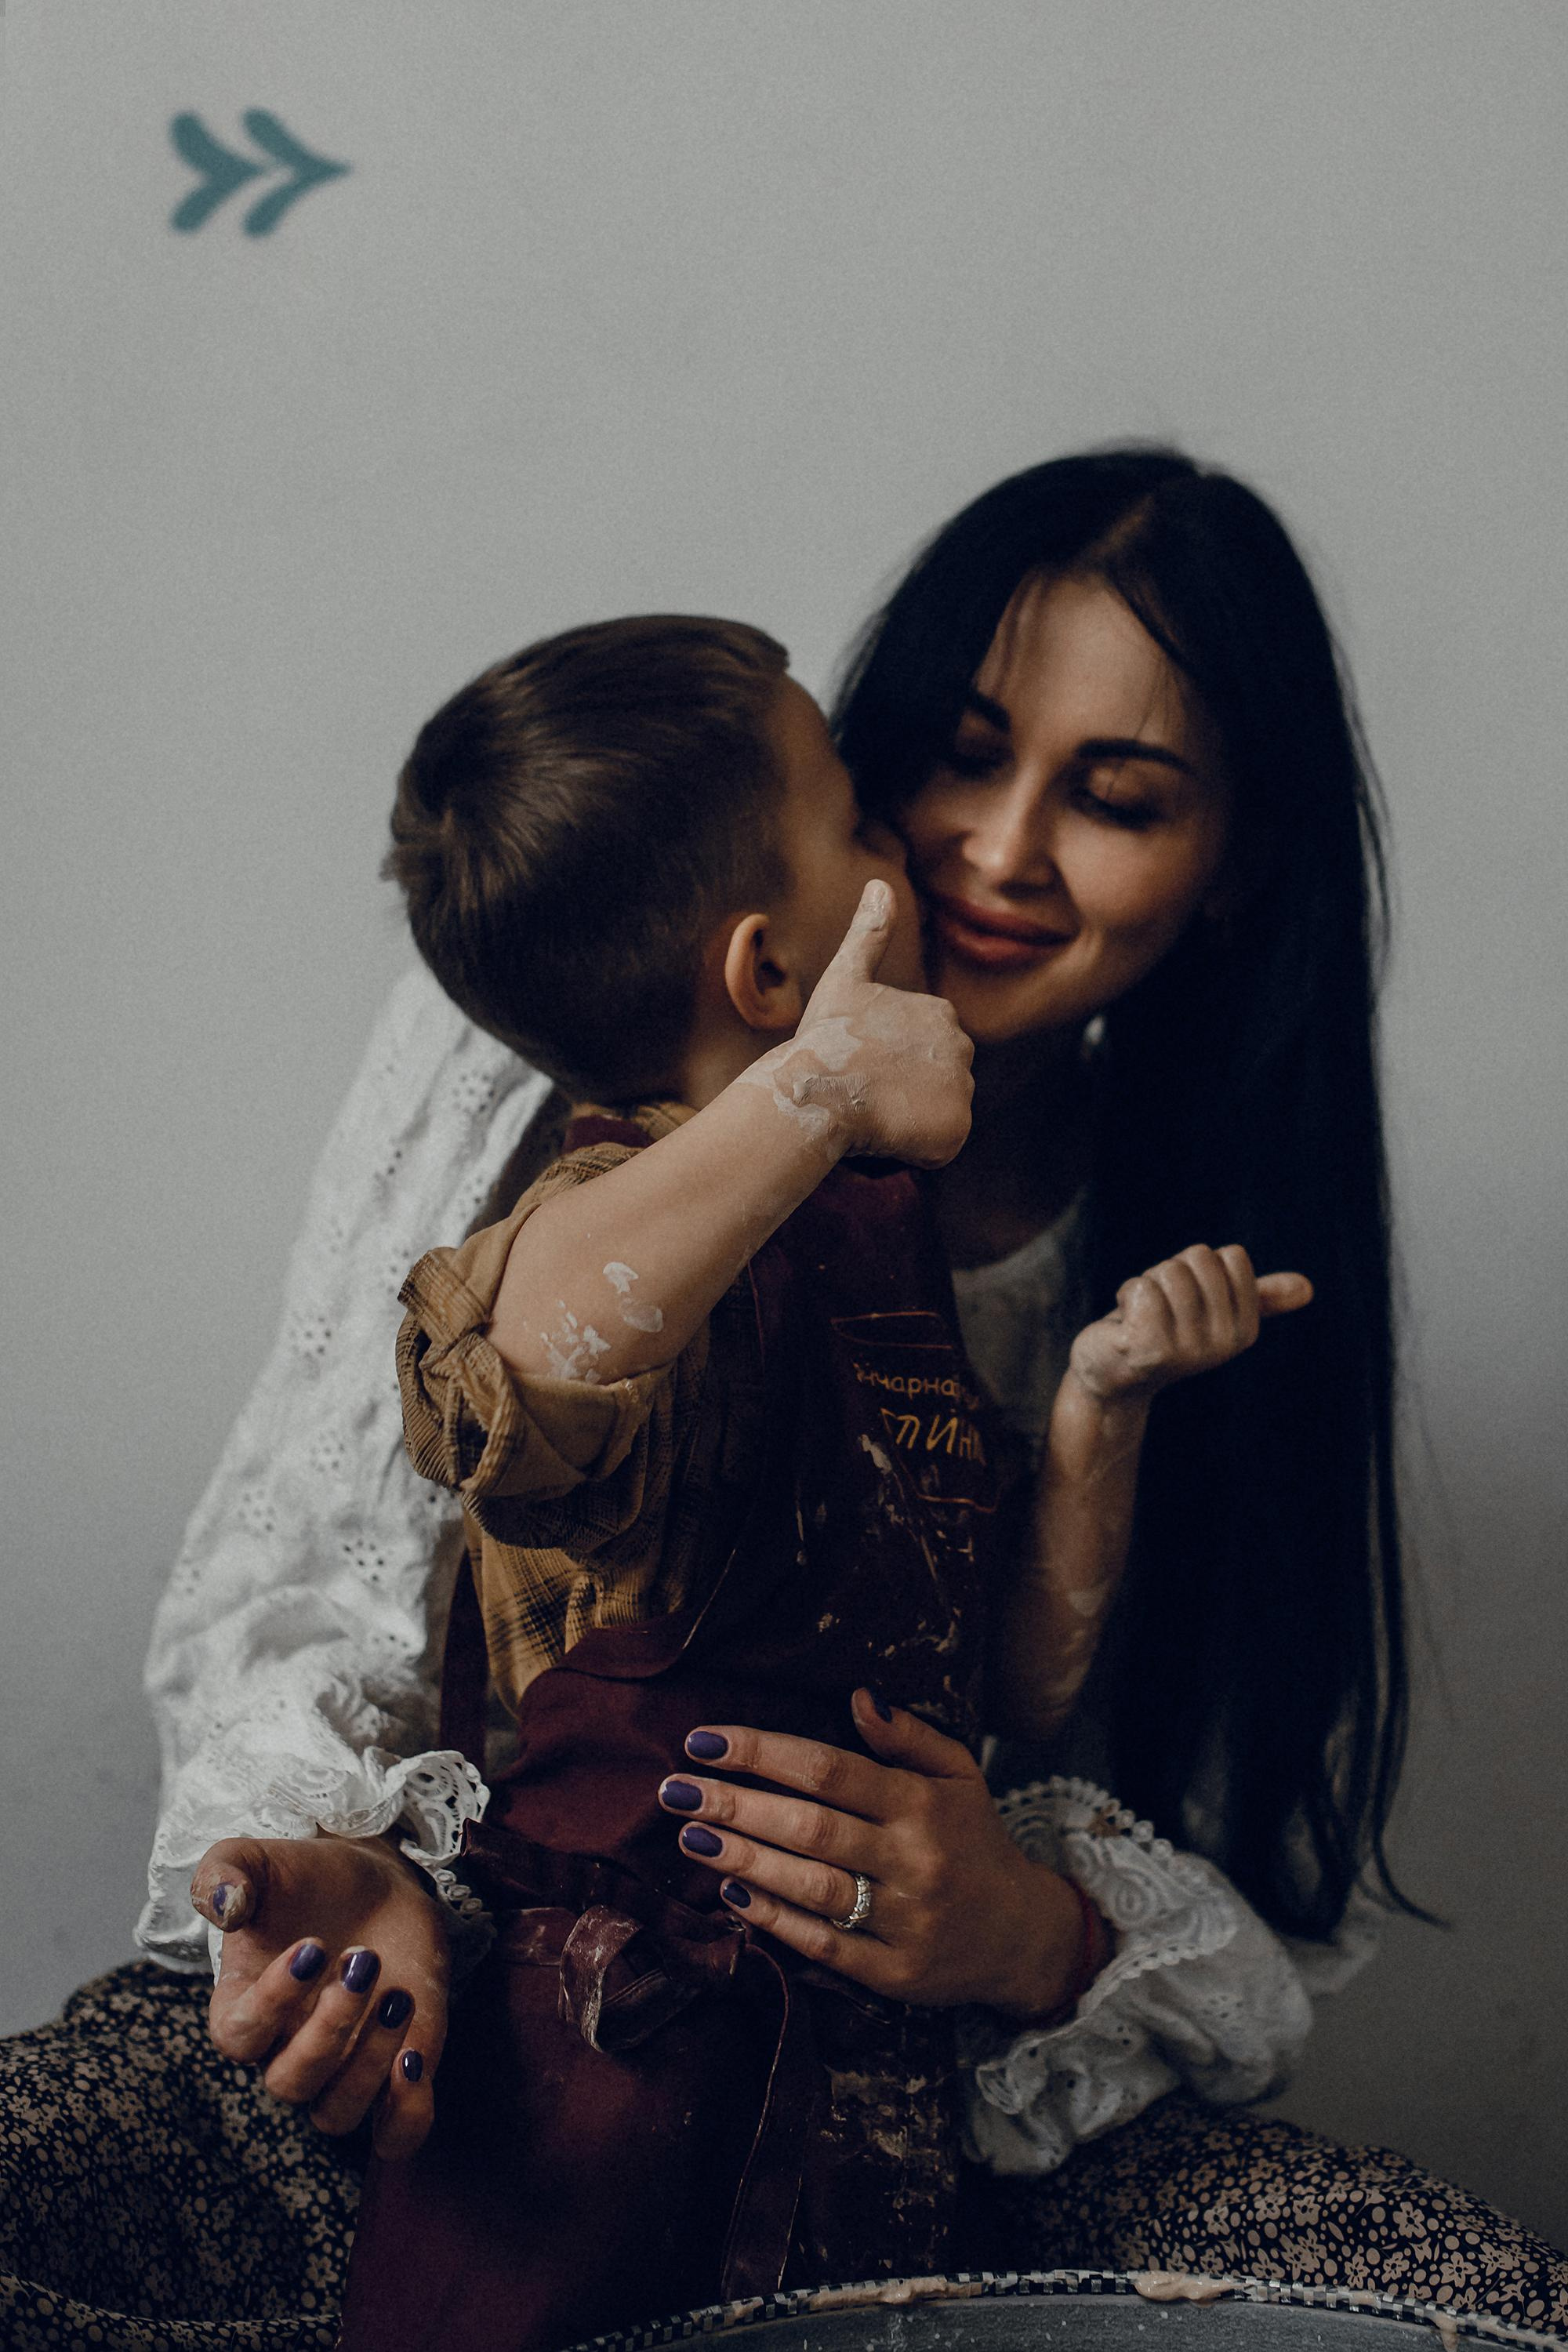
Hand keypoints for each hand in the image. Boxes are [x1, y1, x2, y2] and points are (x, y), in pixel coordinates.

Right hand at [190, 1832, 450, 2157]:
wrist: (372, 1883)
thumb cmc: (305, 1879)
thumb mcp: (258, 1859)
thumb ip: (226, 1872)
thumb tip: (225, 1903)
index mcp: (242, 2007)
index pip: (238, 2036)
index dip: (271, 2003)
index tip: (310, 1948)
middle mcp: (286, 2050)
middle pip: (290, 2084)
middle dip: (329, 2030)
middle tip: (363, 1962)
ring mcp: (343, 2068)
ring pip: (337, 2112)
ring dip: (370, 2064)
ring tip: (398, 1996)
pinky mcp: (396, 2070)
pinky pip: (395, 2133)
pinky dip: (406, 2116)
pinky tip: (414, 2063)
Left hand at [658, 1690, 1086, 2017]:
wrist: (1022, 1935)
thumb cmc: (974, 1840)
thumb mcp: (959, 1775)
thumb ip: (909, 1736)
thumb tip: (857, 1696)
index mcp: (924, 1804)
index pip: (830, 1769)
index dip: (762, 1752)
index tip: (704, 1740)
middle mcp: (914, 1860)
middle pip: (811, 1827)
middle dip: (736, 1805)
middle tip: (675, 1789)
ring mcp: (904, 1921)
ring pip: (812, 1886)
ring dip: (744, 1858)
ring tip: (689, 1834)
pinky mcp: (893, 1974)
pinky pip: (824, 1945)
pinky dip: (774, 1920)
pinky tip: (730, 1892)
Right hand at [762, 879, 973, 1168]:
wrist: (816, 1091)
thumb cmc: (824, 1038)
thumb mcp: (845, 978)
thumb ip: (868, 933)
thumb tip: (879, 883)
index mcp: (941, 1012)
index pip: (921, 1052)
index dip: (887, 1064)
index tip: (860, 1065)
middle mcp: (962, 1046)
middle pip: (934, 1083)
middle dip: (903, 1093)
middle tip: (865, 1093)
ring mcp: (962, 1087)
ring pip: (934, 1114)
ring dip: (907, 1120)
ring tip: (872, 1114)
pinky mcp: (957, 1127)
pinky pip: (938, 1145)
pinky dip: (914, 1147)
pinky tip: (886, 1135)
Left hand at [1066, 1242, 1311, 1407]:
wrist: (1112, 1373)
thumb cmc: (1161, 1329)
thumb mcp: (1213, 1310)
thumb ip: (1259, 1296)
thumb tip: (1308, 1287)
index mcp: (1245, 1329)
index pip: (1230, 1256)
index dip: (1199, 1266)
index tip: (1187, 1296)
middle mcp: (1222, 1343)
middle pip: (1198, 1258)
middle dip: (1170, 1272)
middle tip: (1159, 1307)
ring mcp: (1187, 1349)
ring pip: (1169, 1271)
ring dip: (1146, 1284)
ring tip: (1141, 1315)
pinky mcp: (1148, 1349)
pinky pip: (1141, 1288)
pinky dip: (1126, 1294)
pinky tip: (1125, 1323)